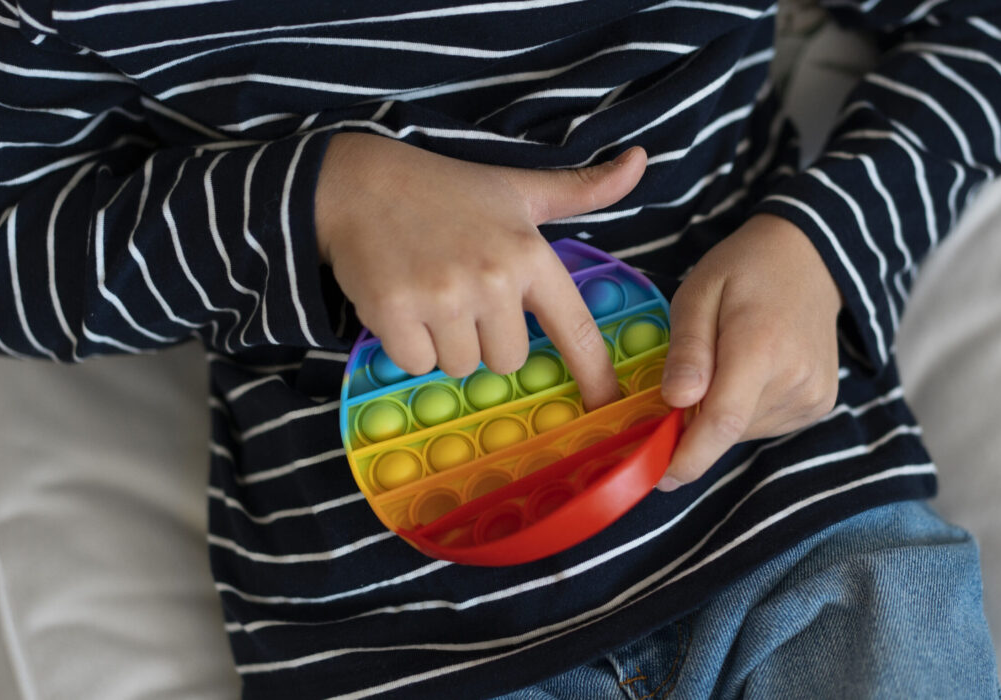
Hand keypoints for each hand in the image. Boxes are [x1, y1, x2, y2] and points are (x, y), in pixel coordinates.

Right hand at [315, 134, 646, 409]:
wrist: (359, 184)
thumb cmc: (446, 190)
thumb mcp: (518, 188)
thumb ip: (581, 189)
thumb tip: (641, 162)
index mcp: (530, 253)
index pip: (576, 329)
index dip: (595, 375)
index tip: (606, 406)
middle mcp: (493, 278)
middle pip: (508, 359)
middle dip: (485, 338)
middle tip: (462, 295)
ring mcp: (442, 297)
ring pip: (461, 366)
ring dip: (445, 343)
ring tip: (430, 294)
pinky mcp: (395, 312)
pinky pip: (416, 365)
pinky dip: (407, 346)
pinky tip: (402, 305)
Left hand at [658, 214, 842, 489]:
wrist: (809, 260)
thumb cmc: (744, 271)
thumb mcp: (698, 294)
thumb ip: (687, 350)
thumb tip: (675, 403)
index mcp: (760, 348)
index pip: (722, 422)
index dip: (687, 457)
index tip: (657, 476)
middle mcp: (795, 379)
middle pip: (727, 430)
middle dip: (693, 423)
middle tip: (683, 382)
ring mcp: (813, 396)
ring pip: (743, 432)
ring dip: (719, 414)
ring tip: (725, 362)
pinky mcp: (819, 404)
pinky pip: (764, 425)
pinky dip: (743, 411)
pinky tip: (750, 372)